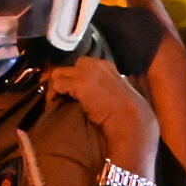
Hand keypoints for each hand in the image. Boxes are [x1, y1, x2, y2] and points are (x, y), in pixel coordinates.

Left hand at [46, 56, 160, 165]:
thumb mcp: (119, 93)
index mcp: (107, 66)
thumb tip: (99, 94)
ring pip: (59, 73)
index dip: (75, 78)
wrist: (131, 121)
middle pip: (70, 67)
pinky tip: (55, 102)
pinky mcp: (79, 83)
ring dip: (55, 87)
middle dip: (64, 80)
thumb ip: (108, 87)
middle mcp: (96, 65)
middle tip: (61, 95)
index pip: (83, 66)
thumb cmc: (127, 113)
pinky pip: (57, 83)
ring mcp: (87, 73)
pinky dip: (54, 93)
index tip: (71, 91)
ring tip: (56, 100)